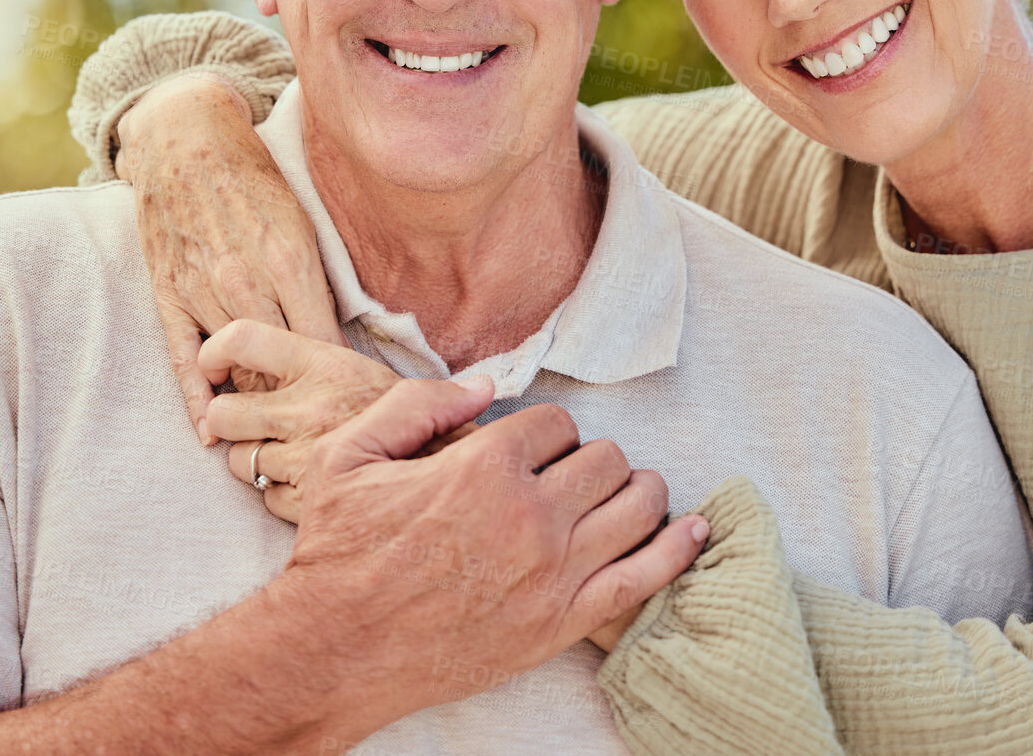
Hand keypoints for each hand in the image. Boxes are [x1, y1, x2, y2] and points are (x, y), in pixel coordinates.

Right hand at [116, 72, 345, 444]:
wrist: (186, 141)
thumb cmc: (255, 181)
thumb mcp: (304, 224)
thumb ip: (318, 282)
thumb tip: (338, 342)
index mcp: (291, 262)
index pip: (322, 345)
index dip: (338, 381)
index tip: (352, 406)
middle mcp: (247, 281)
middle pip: (279, 366)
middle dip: (300, 401)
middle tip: (319, 433)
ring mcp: (202, 289)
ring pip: (235, 368)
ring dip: (256, 404)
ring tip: (278, 437)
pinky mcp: (167, 293)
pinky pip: (182, 359)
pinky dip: (196, 399)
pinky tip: (210, 432)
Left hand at [200, 321, 474, 523]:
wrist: (463, 472)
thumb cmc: (424, 421)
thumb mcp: (375, 374)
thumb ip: (320, 365)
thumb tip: (263, 356)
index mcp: (325, 363)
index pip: (242, 339)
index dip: (214, 352)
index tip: (215, 365)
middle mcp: (308, 408)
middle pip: (222, 410)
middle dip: (227, 421)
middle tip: (252, 424)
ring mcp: (304, 458)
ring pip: (237, 461)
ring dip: (254, 463)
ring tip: (289, 458)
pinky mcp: (308, 503)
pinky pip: (265, 499)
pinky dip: (280, 496)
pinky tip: (311, 487)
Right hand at [287, 376, 708, 731]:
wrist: (336, 650)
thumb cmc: (339, 553)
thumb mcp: (350, 456)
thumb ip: (419, 404)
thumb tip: (484, 382)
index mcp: (484, 466)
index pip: (556, 423)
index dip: (545, 433)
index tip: (530, 451)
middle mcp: (530, 514)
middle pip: (606, 458)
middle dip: (591, 459)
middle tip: (569, 477)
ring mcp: (553, 571)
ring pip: (637, 505)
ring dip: (637, 491)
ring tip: (622, 494)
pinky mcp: (563, 621)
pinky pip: (645, 576)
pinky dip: (678, 548)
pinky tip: (696, 530)